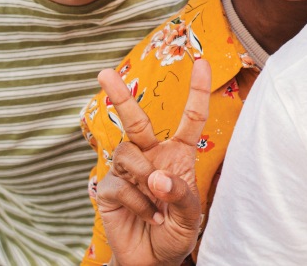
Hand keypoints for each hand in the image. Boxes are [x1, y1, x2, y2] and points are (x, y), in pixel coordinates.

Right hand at [95, 58, 215, 265]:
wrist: (153, 260)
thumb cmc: (175, 233)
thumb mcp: (191, 216)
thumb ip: (180, 193)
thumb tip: (156, 176)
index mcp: (178, 156)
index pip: (190, 119)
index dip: (197, 91)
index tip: (201, 61)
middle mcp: (151, 156)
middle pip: (136, 121)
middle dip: (121, 96)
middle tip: (105, 73)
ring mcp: (127, 171)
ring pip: (128, 153)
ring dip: (144, 178)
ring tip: (156, 204)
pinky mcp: (109, 188)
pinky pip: (119, 183)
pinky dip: (137, 201)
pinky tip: (146, 215)